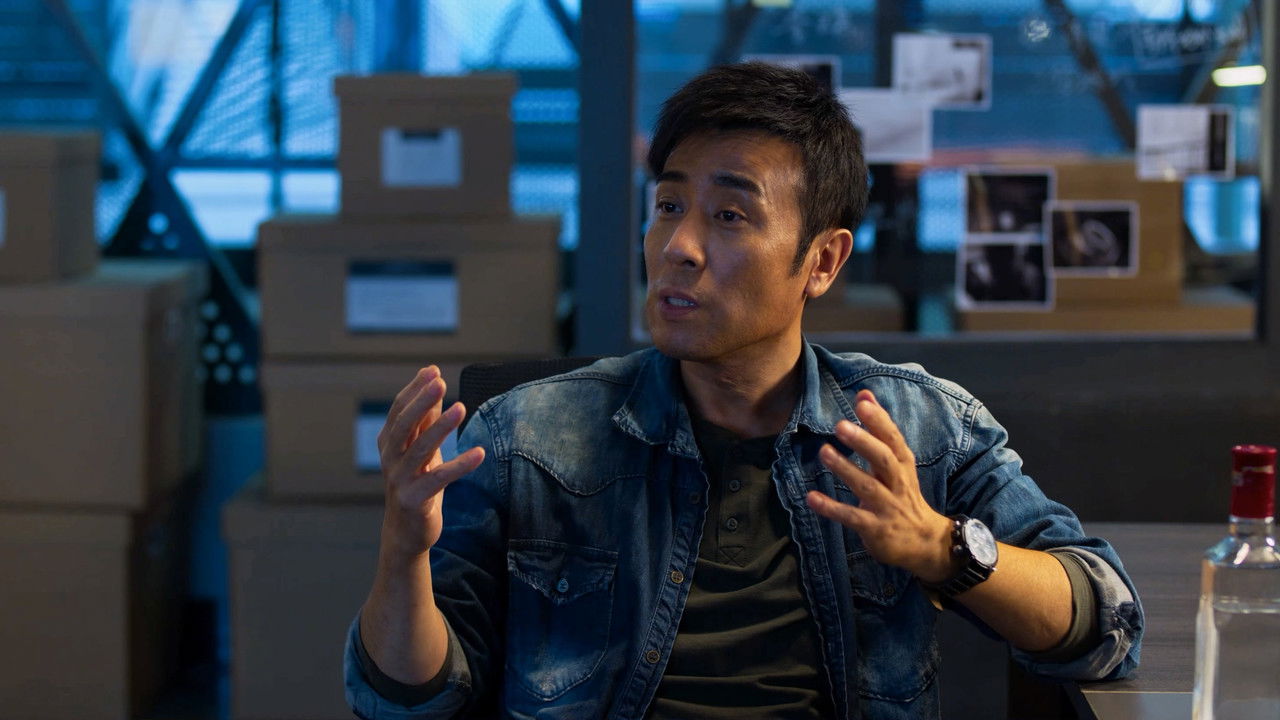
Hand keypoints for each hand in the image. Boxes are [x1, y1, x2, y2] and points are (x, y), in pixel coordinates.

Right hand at [377, 365, 485, 560]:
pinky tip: (480, 453)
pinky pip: (439, 479)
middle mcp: (390, 458)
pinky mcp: (414, 499)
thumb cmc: (416, 483)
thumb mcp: (422, 449)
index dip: (415, 390)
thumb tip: (434, 383)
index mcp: (390, 443)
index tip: (433, 370)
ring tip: (460, 408)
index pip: (399, 410)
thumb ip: (426, 419)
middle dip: (421, 401)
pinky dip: (460, 465)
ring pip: (420, 449)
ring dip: (440, 427)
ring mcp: (400, 479)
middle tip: (440, 381)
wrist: (406, 531)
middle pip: (404, 425)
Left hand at [805, 389, 954, 582]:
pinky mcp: (875, 529)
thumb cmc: (903, 494)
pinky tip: (811, 498)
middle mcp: (898, 483)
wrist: (925, 543)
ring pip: (867, 487)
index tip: (862, 401)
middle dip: (864, 442)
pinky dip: (831, 508)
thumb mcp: (896, 462)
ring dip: (845, 469)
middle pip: (884, 460)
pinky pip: (852, 517)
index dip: (879, 420)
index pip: (893, 439)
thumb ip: (879, 429)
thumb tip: (864, 393)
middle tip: (840, 425)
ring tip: (824, 451)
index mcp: (903, 465)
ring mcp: (887, 507)